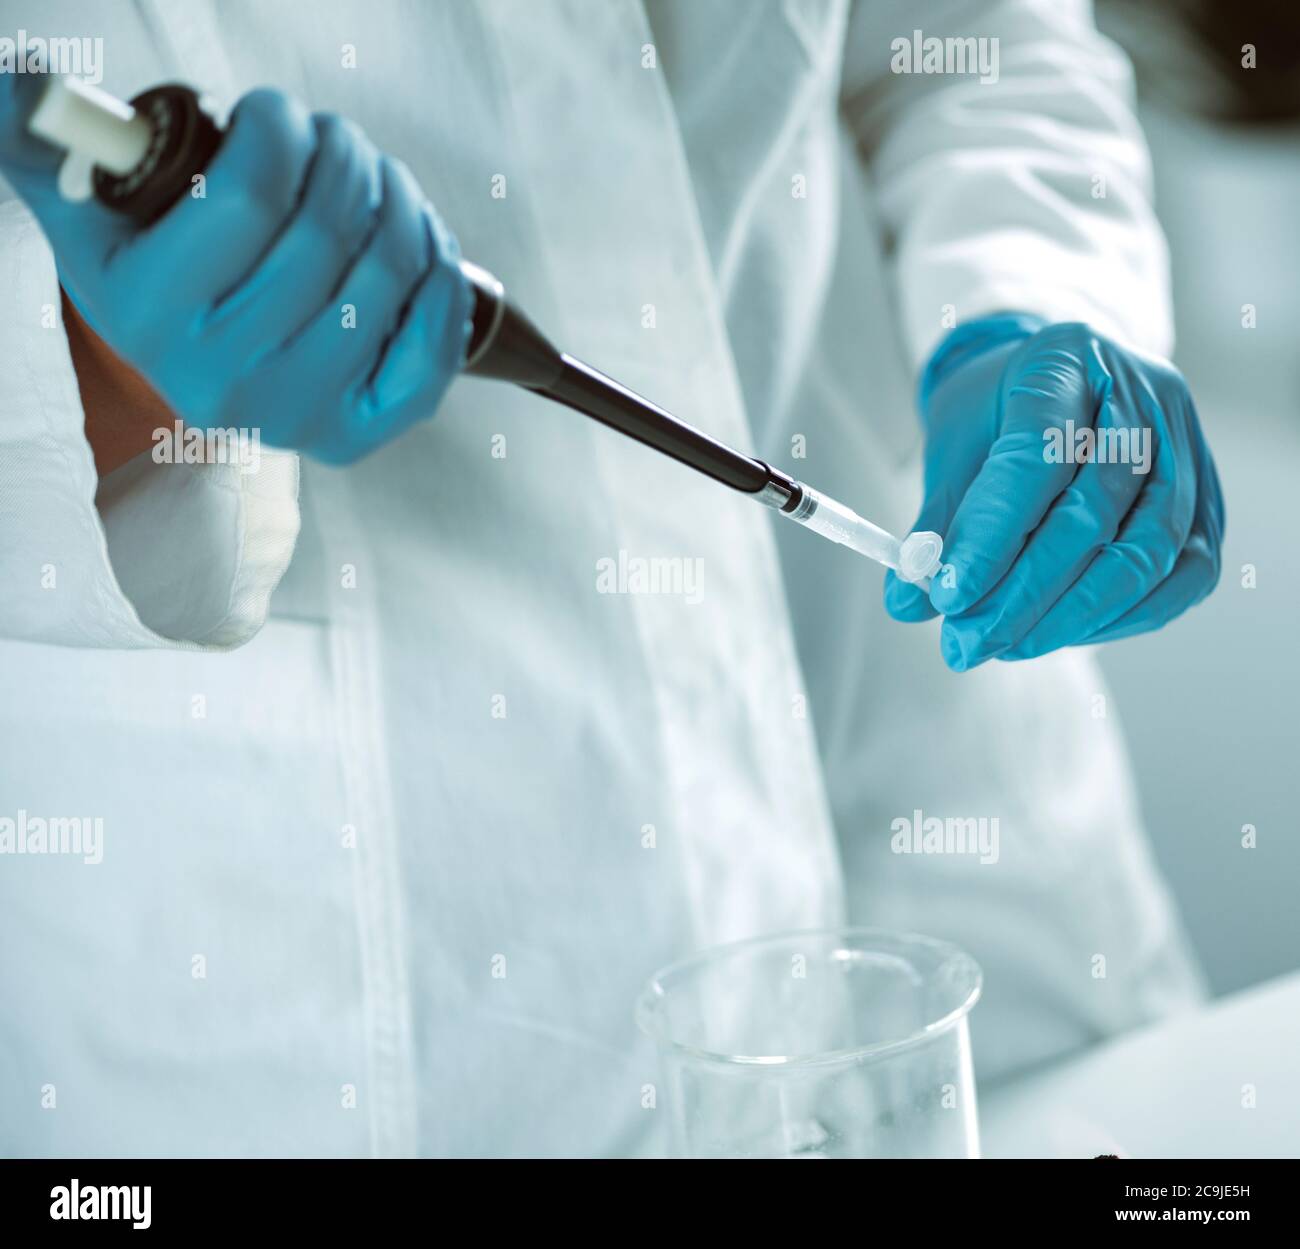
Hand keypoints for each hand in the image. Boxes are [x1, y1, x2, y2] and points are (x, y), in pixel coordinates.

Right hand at [0, 78, 471, 463]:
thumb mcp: (90, 211)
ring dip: (402, 205)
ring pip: (388, 278)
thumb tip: (21, 84)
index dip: (284, 131)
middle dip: (348, 159)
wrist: (195, 364)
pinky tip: (426, 248)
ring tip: (383, 182)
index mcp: (150, 315)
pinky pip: (428, 359)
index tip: (282, 113)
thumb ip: (52, 144)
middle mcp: (221, 379)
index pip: (252, 196)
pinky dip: (443, 289)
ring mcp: (294, 416)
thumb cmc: (156, 270)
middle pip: (328, 233)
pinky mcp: (353, 436)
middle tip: (342, 141)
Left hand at [884, 315, 1224, 670]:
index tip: (946, 598)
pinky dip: (1120, 617)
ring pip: (1146, 551)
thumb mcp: (953, 450)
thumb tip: (907, 603)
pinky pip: (1183, 575)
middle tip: (965, 644)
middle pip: (1092, 513)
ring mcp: (1187, 446)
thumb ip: (934, 526)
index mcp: (1066, 359)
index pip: (1036, 459)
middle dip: (1022, 595)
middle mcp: (1143, 394)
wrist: (1055, 387)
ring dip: (1070, 617)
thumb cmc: (997, 416)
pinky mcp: (1208, 500)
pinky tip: (1061, 634)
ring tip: (1004, 646)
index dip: (991, 539)